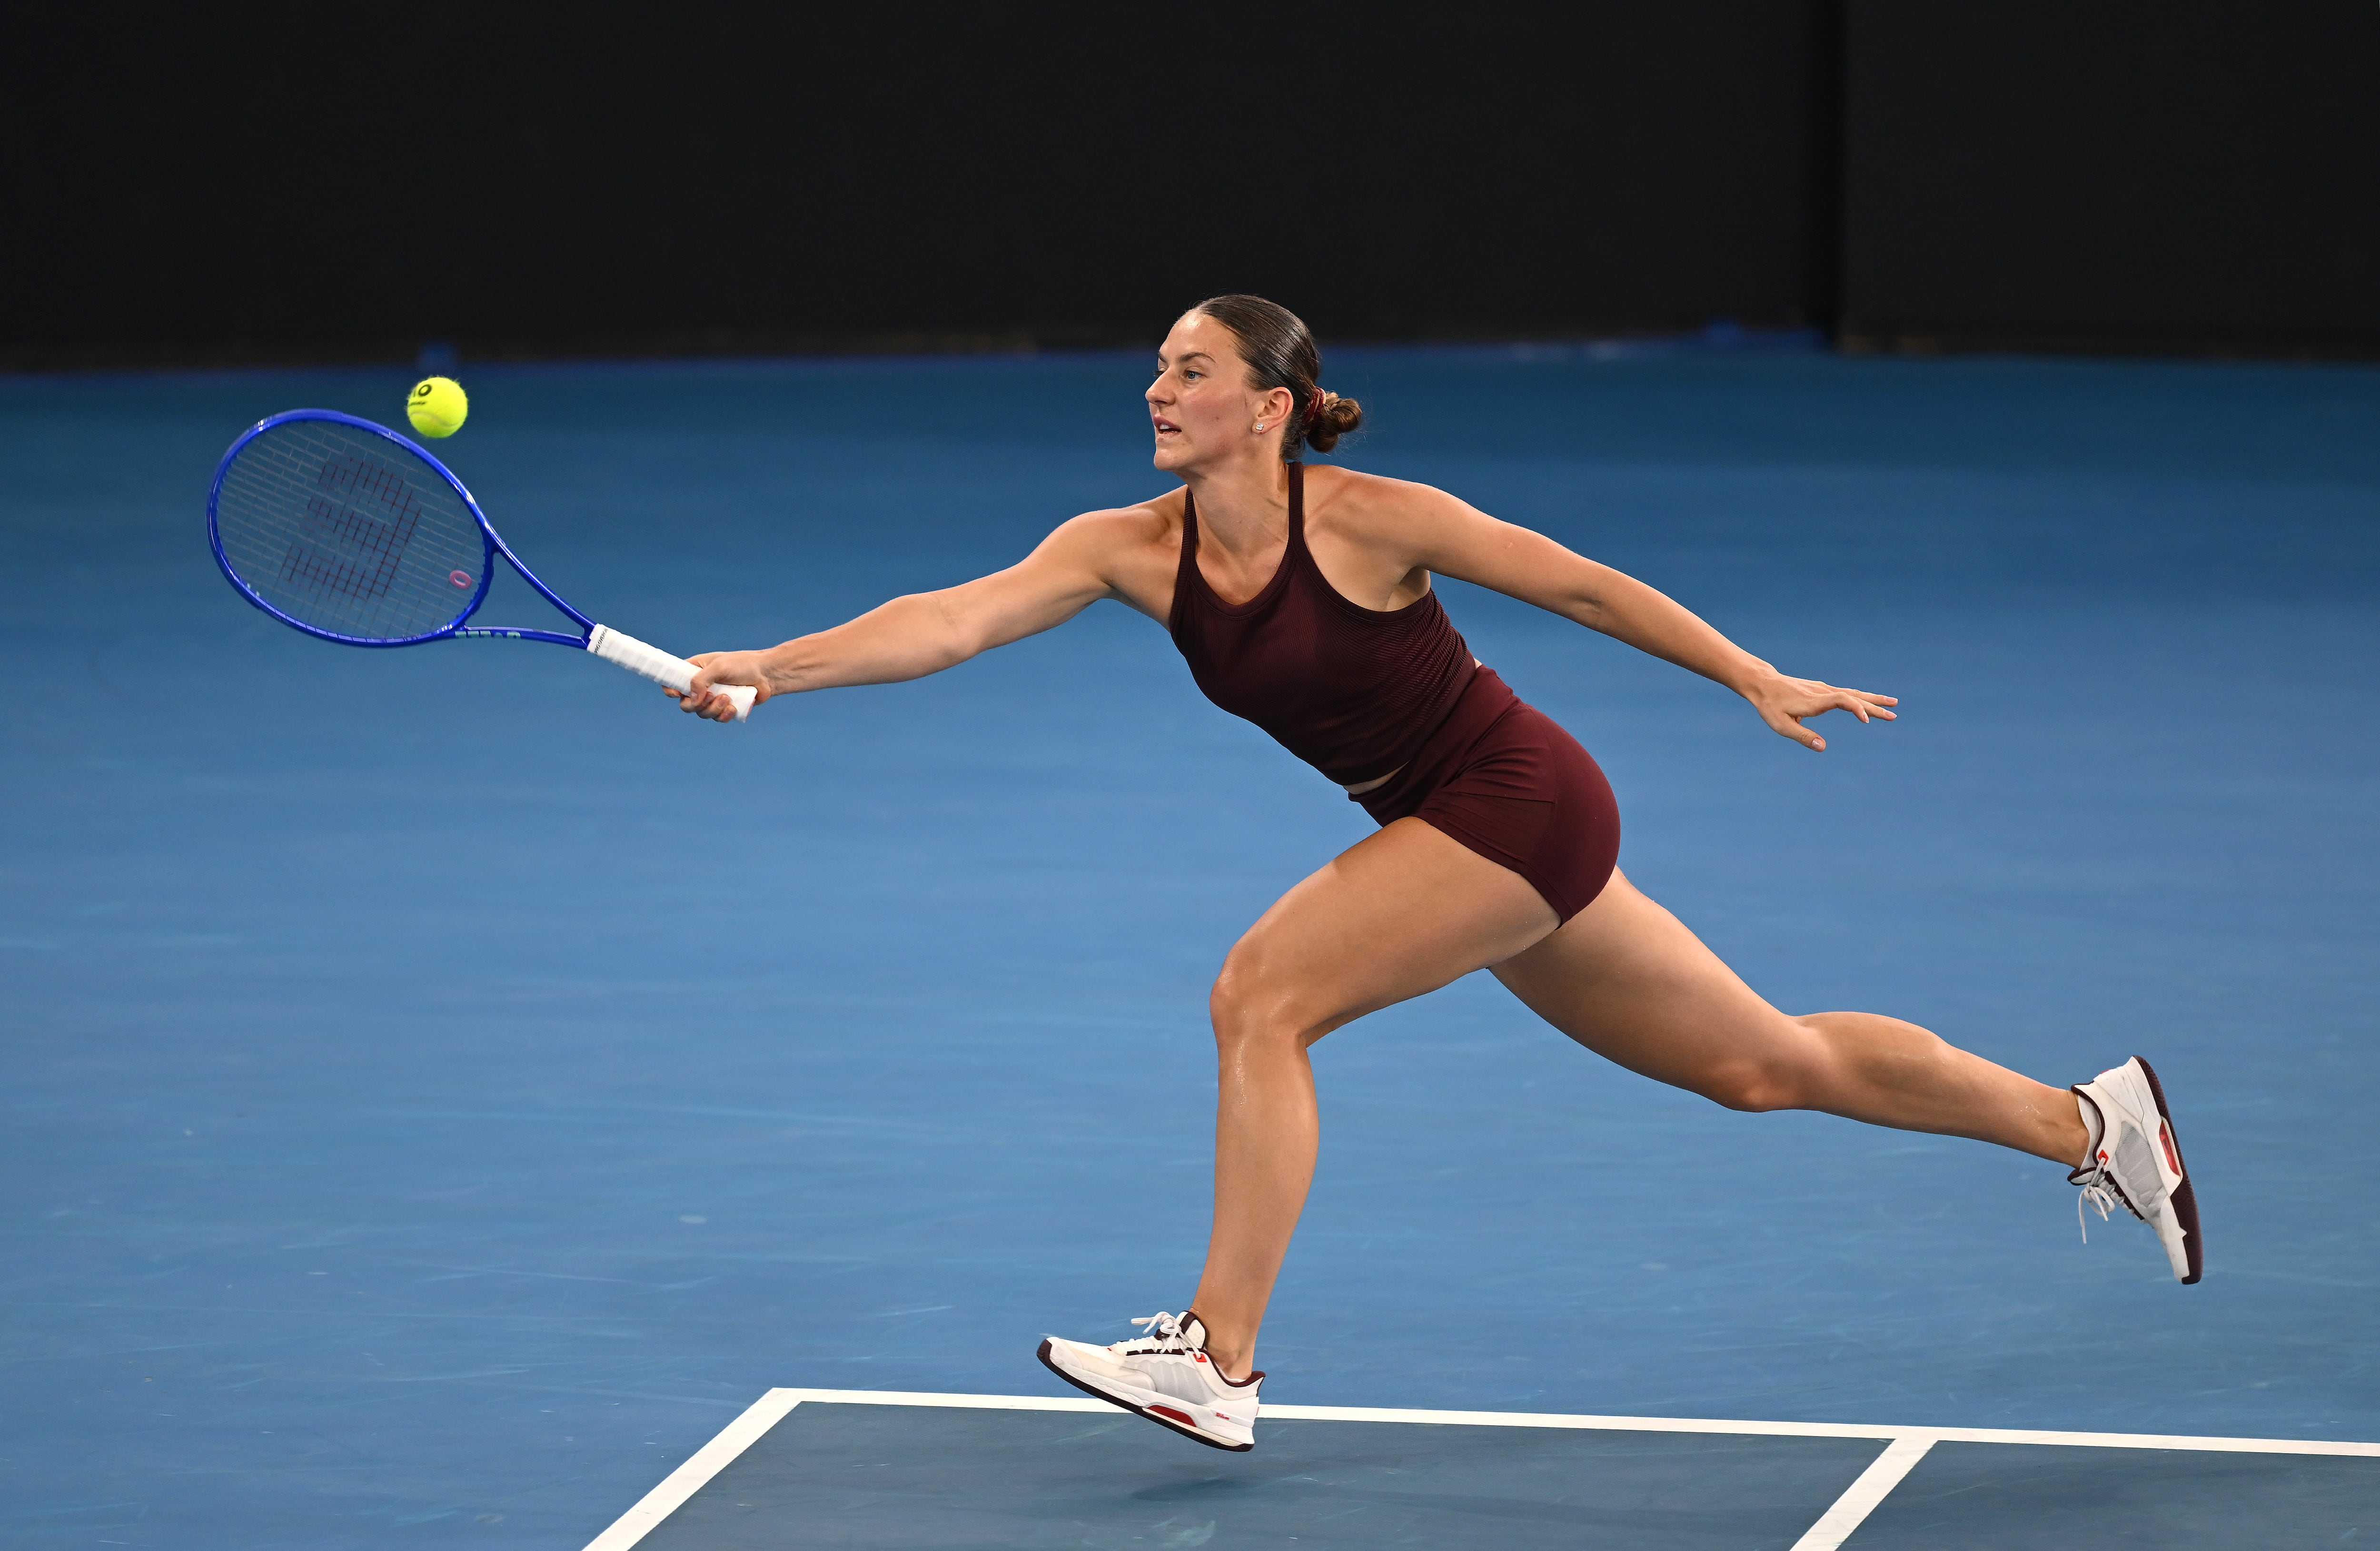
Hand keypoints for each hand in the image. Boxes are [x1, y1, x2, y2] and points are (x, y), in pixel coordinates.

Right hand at [669, 650, 772, 722]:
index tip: (678, 694)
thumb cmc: (742, 664)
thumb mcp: (719, 667)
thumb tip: (692, 699)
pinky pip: (717, 719)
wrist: (766, 674)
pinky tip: (733, 707)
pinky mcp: (725, 708)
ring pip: (702, 714)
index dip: (670, 690)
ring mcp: (712, 699)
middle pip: (686, 705)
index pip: (672, 682)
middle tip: (711, 696)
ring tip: (728, 698)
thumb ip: (701, 680)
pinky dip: (724, 715)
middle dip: (697, 705)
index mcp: (694, 671)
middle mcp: (701, 686)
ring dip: (713, 709)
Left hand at [1744, 671, 1896, 750]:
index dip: (1856, 708)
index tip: (1866, 720)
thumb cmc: (1771, 706)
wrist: (1764, 684)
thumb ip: (1802, 736)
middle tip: (1894, 713)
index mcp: (1815, 701)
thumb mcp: (1781, 725)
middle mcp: (1823, 692)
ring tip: (1893, 703)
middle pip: (1854, 697)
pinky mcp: (1823, 690)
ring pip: (1854, 694)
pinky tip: (1870, 702)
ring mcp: (1824, 689)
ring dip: (1873, 700)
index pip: (1842, 700)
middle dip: (1875, 706)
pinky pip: (1847, 693)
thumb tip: (1822, 747)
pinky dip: (1862, 698)